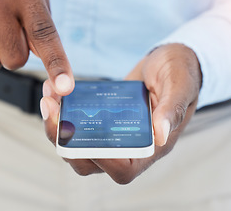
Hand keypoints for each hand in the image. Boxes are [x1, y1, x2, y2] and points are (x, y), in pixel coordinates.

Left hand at [40, 43, 201, 183]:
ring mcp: (115, 133)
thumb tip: (159, 134)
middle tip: (51, 110)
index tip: (78, 134)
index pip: (123, 170)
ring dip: (58, 126)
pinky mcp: (104, 120)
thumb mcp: (180, 84)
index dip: (100, 161)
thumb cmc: (181, 71)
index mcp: (153, 146)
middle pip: (91, 162)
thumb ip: (172, 108)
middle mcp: (131, 145)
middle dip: (65, 141)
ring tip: (49, 98)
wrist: (171, 60)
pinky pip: (79, 125)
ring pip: (79, 146)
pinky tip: (55, 92)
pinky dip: (64, 113)